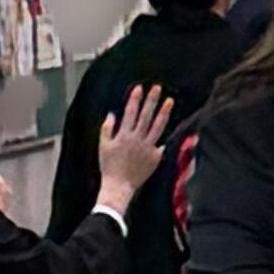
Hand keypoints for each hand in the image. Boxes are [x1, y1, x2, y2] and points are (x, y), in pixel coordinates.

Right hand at [94, 86, 175, 216]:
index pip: (130, 112)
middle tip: (157, 88)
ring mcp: (148, 148)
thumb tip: (111, 114)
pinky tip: (169, 125)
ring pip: (158, 127)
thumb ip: (107, 129)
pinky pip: (161, 143)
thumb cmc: (109, 167)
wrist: (119, 186)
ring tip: (170, 101)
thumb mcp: (103, 146)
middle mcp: (137, 139)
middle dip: (151, 100)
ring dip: (164, 112)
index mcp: (124, 135)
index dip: (135, 99)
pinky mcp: (155, 157)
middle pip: (146, 116)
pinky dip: (164, 135)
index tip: (139, 88)